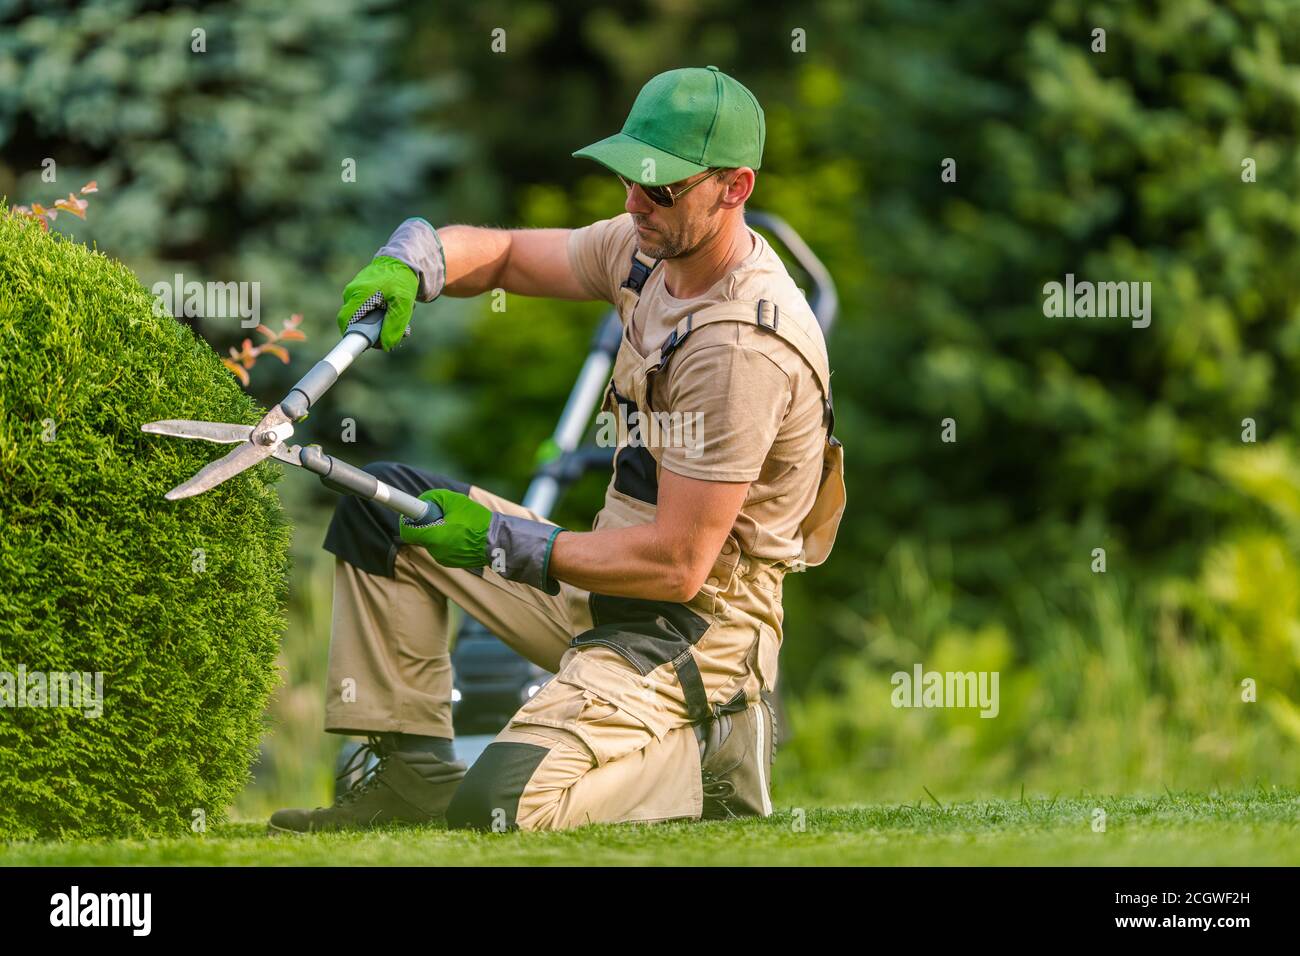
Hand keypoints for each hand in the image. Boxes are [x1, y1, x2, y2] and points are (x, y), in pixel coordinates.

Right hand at [336, 255, 417, 351]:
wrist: (403, 261)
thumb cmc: (402, 279)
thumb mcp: (403, 304)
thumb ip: (394, 326)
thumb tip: (385, 346)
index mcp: (358, 294)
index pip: (345, 322)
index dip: (353, 336)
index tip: (369, 343)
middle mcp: (352, 293)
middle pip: (355, 322)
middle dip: (374, 331)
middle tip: (393, 331)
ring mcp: (355, 292)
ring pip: (363, 318)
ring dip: (380, 323)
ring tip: (396, 314)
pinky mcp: (361, 293)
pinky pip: (366, 310)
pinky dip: (380, 314)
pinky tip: (391, 309)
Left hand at [399, 488, 564, 593]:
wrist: (499, 542)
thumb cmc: (478, 521)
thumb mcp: (454, 501)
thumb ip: (434, 498)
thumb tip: (422, 502)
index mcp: (434, 537)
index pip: (407, 531)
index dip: (406, 519)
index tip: (410, 512)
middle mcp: (435, 551)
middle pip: (420, 535)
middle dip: (427, 524)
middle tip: (441, 514)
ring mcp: (444, 559)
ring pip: (432, 542)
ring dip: (438, 531)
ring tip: (456, 524)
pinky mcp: (452, 563)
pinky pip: (442, 548)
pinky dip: (447, 540)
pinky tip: (462, 533)